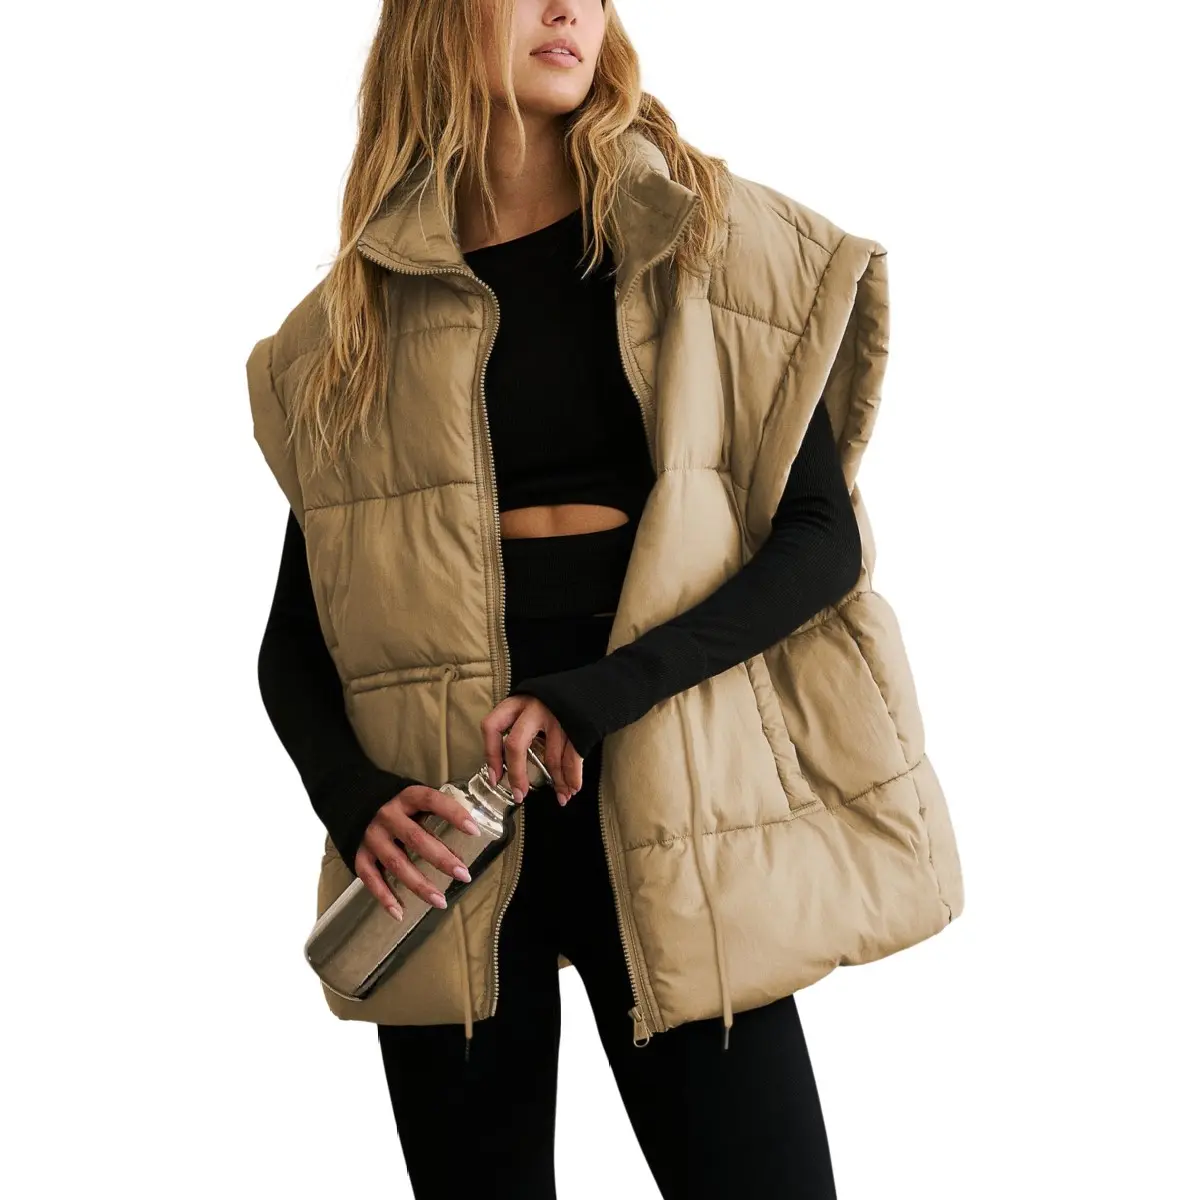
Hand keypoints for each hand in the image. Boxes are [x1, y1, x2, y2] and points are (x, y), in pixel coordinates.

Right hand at [354, 783, 482, 922]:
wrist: (348, 797)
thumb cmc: (395, 803)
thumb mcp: (413, 798)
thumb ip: (435, 812)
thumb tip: (470, 831)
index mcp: (406, 797)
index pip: (432, 801)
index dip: (454, 814)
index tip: (475, 830)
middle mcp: (387, 815)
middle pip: (416, 839)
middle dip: (442, 859)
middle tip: (464, 875)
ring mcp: (371, 836)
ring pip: (397, 863)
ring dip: (419, 885)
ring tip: (441, 901)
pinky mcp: (358, 854)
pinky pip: (371, 878)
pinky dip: (384, 897)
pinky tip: (400, 912)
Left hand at [481, 695, 582, 806]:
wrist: (591, 686)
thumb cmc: (556, 701)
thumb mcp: (531, 706)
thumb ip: (519, 728)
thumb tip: (510, 767)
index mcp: (516, 703)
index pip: (492, 727)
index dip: (490, 755)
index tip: (495, 779)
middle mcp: (533, 707)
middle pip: (516, 744)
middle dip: (517, 774)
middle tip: (519, 795)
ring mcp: (556, 715)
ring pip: (550, 756)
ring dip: (556, 781)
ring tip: (560, 796)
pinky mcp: (576, 724)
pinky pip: (572, 756)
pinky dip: (572, 776)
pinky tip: (571, 787)